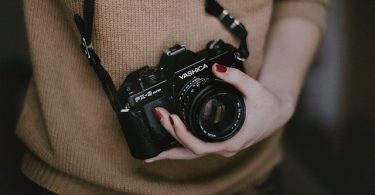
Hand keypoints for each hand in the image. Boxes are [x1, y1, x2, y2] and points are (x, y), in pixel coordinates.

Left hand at [145, 63, 294, 162]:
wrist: (276, 113)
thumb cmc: (267, 105)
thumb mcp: (255, 88)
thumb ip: (236, 77)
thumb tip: (217, 69)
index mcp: (232, 140)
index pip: (200, 146)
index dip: (183, 135)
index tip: (172, 119)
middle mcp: (224, 148)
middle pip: (190, 152)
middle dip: (170, 139)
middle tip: (158, 117)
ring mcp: (220, 147)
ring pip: (191, 154)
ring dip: (172, 149)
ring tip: (151, 151)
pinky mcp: (218, 143)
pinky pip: (196, 149)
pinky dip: (180, 146)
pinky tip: (168, 143)